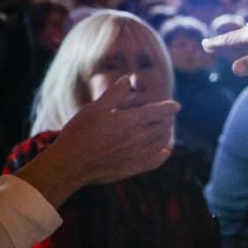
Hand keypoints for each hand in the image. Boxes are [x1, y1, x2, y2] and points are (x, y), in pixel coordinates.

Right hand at [15, 75, 179, 206]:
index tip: (176, 106)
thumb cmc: (80, 132)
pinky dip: (163, 154)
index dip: (169, 107)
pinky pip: (155, 161)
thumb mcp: (95, 108)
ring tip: (165, 130)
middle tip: (166, 116)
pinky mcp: (133, 168)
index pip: (158, 112)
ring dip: (165, 135)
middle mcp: (139, 138)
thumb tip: (128, 79)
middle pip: (162, 127)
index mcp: (131, 121)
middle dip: (166, 120)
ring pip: (161, 143)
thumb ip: (115, 93)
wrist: (71, 163)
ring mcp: (137, 155)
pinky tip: (164, 151)